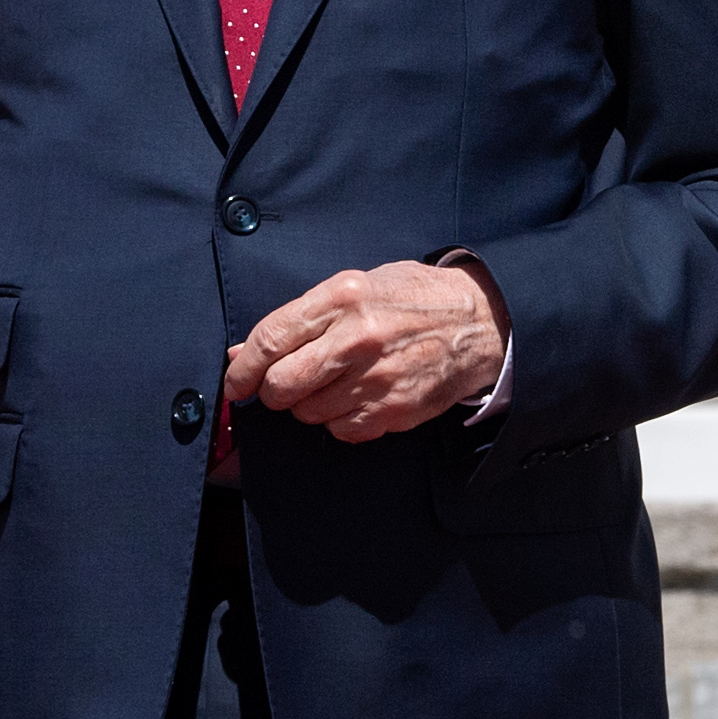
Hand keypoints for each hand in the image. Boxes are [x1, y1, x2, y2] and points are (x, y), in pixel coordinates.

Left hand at [224, 259, 504, 441]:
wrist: (481, 322)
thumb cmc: (413, 300)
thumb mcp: (357, 287)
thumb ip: (301, 318)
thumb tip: (241, 354)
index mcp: (344, 298)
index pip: (269, 339)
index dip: (242, 368)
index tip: (235, 382)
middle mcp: (358, 338)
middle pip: (282, 386)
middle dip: (273, 392)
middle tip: (284, 387)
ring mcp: (378, 378)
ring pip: (308, 413)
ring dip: (310, 406)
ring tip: (335, 386)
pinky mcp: (395, 409)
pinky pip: (341, 431)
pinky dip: (340, 422)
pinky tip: (359, 399)